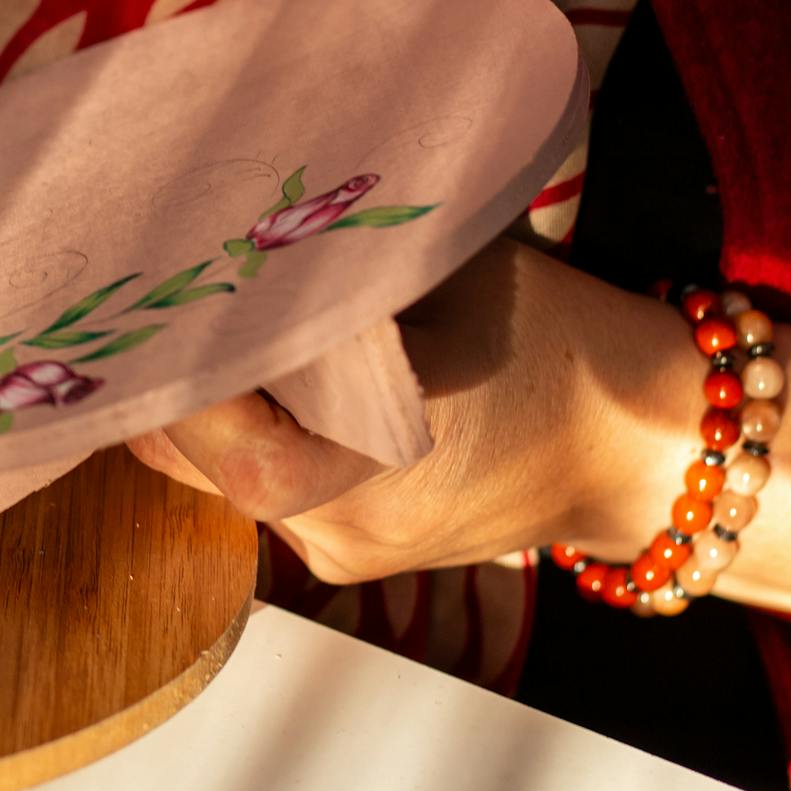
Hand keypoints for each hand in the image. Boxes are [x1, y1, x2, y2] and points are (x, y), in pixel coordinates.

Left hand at [127, 240, 705, 583]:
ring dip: (203, 407)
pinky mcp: (341, 558)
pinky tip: (255, 377)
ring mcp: (339, 554)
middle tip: (161, 304)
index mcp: (385, 466)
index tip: (161, 306)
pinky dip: (240, 433)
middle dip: (174, 382)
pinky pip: (253, 493)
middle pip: (198, 464)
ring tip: (204, 329)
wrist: (630, 446)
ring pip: (214, 479)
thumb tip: (233, 232)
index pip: (234, 449)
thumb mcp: (447, 279)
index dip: (185, 381)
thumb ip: (339, 271)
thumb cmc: (546, 340)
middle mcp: (346, 528)